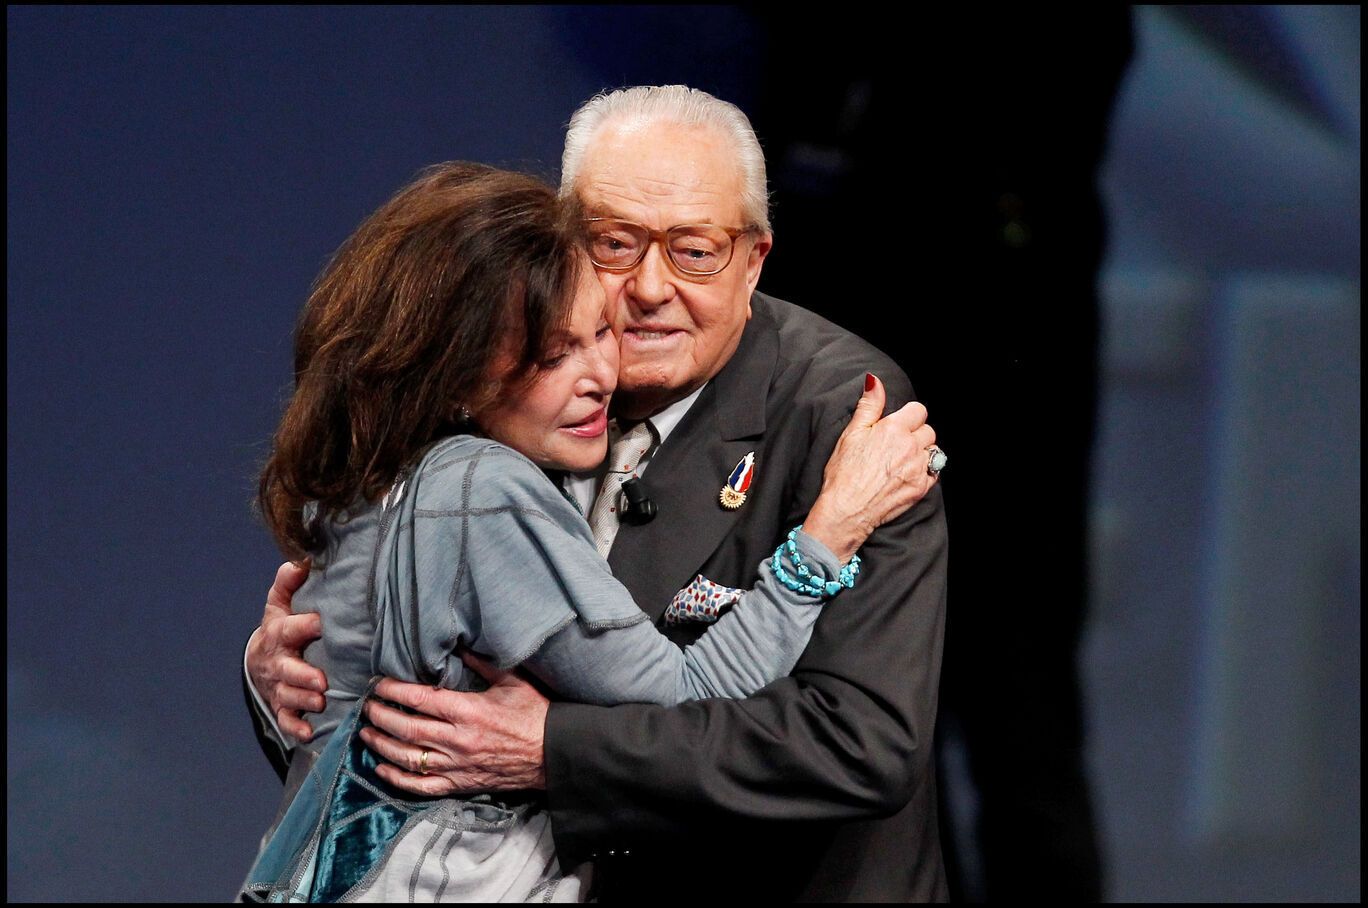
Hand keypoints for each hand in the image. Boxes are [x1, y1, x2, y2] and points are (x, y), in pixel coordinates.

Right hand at [247, 560, 326, 741]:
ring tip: (321, 703)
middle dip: (303, 676)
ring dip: (303, 701)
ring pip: (289, 697)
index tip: (321, 623)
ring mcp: (279, 687)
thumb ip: (288, 583)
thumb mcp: (280, 604)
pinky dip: (296, 728)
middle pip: (288, 670)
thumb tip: (301, 560)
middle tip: (321, 682)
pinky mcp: (282, 706)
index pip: (291, 628)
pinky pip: (287, 720)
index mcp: (280, 634)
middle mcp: (279, 663)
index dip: (304, 625)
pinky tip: (308, 733)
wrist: (260, 660)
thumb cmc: (281, 628)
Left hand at [360, 651, 549, 796]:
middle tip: (367, 706)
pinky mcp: (461, 784)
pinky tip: (381, 768)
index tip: (378, 683)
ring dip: (382, 745)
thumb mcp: (512, 681)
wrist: (554, 753)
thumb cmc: (535, 714)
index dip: (394, 690)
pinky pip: (422, 786)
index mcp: (469, 711)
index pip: (420, 699)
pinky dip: (398, 779)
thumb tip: (458, 646)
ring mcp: (457, 765)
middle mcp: (458, 740)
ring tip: (366, 733)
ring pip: (408, 758)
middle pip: (407, 728)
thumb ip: (482, 664)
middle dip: (381, 716)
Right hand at [804, 373, 939, 560]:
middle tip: (897, 444)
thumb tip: (875, 381)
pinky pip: (935, 471)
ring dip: (922, 452)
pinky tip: (908, 474)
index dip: (907, 416)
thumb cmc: (843, 474)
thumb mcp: (851, 434)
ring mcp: (918, 468)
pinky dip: (926, 470)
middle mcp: (910, 447)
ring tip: (903, 460)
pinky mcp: (921, 488)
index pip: (918, 410)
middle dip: (915, 434)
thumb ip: (868, 406)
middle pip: (927, 430)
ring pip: (933, 450)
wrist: (846, 511)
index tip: (897, 425)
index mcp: (894, 429)